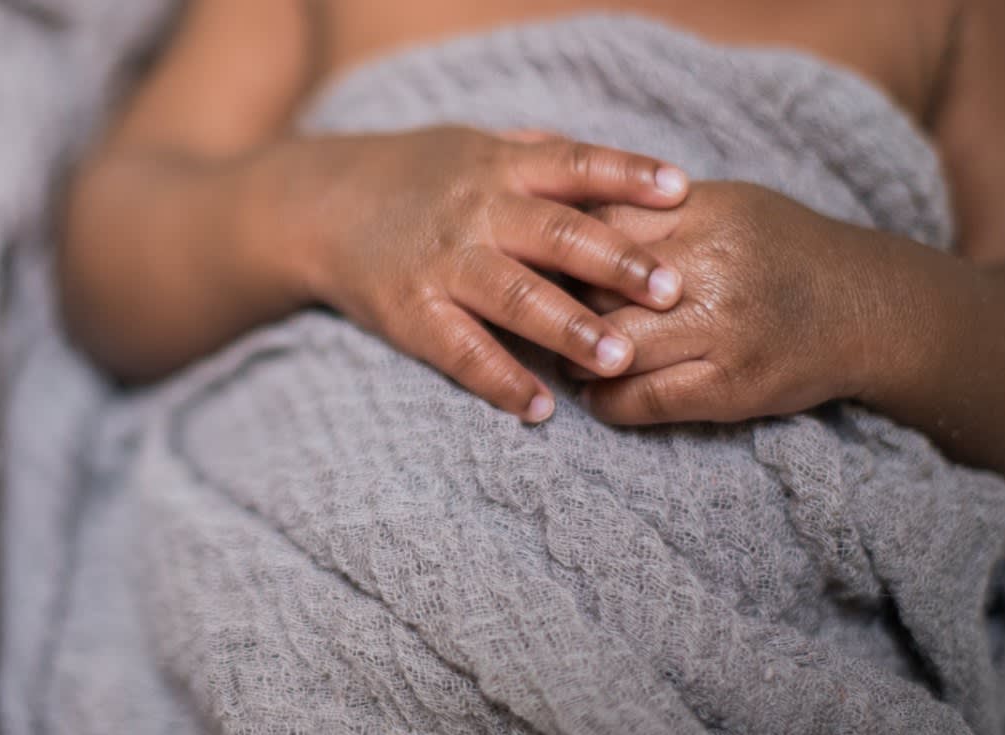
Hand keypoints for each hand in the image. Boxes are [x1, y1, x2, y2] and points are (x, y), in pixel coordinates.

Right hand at [263, 126, 689, 421]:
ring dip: (568, 328)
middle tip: (670, 290)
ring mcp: (443, 264)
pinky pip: (461, 351)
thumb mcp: (475, 148)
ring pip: (513, 295)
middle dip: (614, 262)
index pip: (574, 165)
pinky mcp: (411, 313)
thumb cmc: (416, 176)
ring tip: (619, 360)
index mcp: (500, 168)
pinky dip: (500, 380)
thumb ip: (542, 157)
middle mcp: (476, 212)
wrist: (322, 205)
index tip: (681, 191)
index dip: (627, 175)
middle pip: (554, 234)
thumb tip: (622, 169)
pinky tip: (541, 409)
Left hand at [569, 182, 880, 424]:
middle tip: (536, 316)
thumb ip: (654, 212)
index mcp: (704, 213)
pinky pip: (643, 400)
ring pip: (612, 346)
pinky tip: (594, 395)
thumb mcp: (726, 205)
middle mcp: (711, 268)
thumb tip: (569, 226)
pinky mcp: (731, 387)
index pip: (601, 226)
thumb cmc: (783, 250)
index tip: (538, 264)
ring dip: (574, 358)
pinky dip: (606, 402)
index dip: (561, 250)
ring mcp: (721, 331)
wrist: (867, 307)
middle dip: (559, 305)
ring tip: (562, 358)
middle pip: (597, 287)